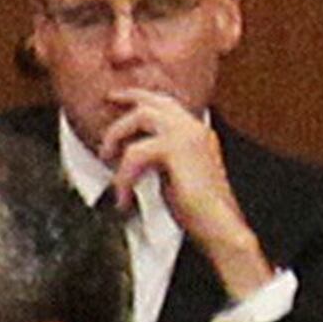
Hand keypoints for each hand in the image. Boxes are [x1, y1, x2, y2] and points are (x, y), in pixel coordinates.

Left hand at [100, 92, 272, 298]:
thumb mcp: (172, 177)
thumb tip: (129, 154)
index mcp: (196, 133)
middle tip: (104, 105)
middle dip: (124, 103)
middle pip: (152, 102)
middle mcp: (194, 128)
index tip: (116, 97)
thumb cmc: (196, 209)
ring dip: (116, 137)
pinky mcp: (178, 150)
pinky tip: (124, 200)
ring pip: (141, 117)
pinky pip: (135, 152)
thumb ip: (157, 159)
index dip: (140, 97)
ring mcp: (188, 135)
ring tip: (105, 160)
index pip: (166, 105)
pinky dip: (122, 177)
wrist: (218, 224)